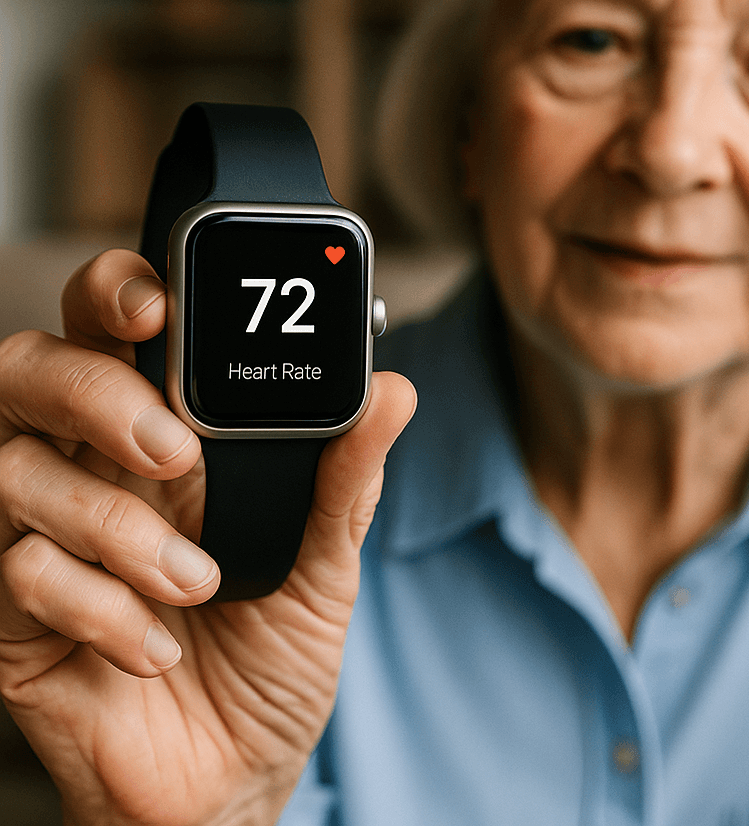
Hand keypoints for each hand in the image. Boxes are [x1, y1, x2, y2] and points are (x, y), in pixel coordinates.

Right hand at [0, 249, 415, 825]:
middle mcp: (97, 468)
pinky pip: (19, 571)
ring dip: (113, 523)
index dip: (117, 291)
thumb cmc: (273, 656)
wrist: (234, 776)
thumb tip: (392, 390)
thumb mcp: (327, 565)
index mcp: (170, 436)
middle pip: (34, 370)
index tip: (158, 304)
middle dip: (95, 391)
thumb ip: (346, 479)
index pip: (115, 328)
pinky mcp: (17, 614)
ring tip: (196, 584)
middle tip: (171, 449)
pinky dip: (97, 605)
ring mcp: (49, 536)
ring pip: (15, 467)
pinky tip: (153, 647)